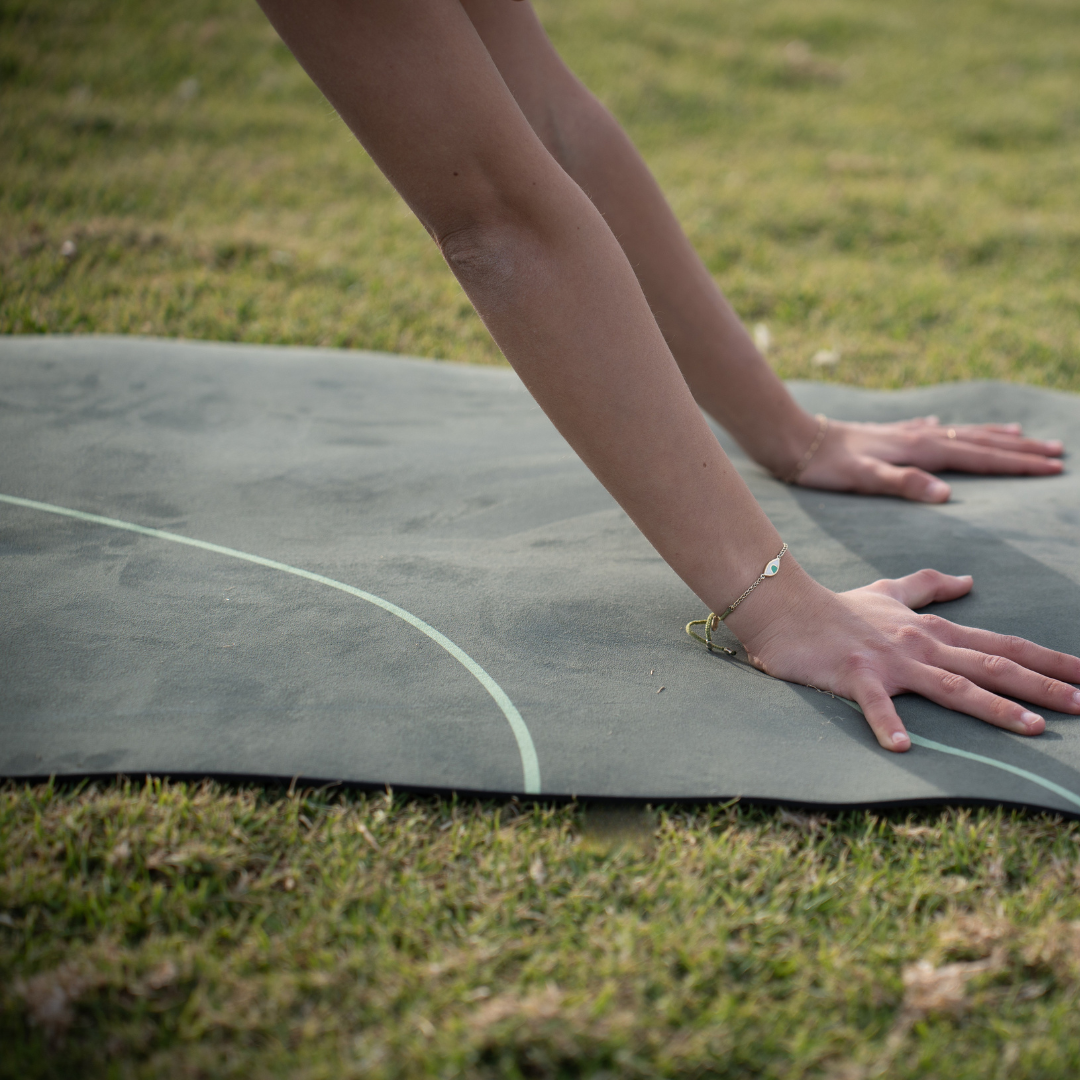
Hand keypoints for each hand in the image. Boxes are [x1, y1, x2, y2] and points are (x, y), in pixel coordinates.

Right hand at [727, 566, 1079, 751]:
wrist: (786, 605)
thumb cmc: (836, 605)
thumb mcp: (888, 592)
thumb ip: (928, 586)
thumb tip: (967, 580)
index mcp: (933, 631)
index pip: (1002, 647)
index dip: (1048, 662)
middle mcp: (922, 645)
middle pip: (992, 667)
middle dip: (1044, 686)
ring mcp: (891, 660)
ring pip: (952, 685)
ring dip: (993, 706)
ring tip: (1033, 728)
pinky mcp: (856, 674)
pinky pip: (875, 703)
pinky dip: (887, 724)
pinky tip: (902, 748)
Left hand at [796, 416, 1063, 501]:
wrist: (796, 441)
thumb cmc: (829, 466)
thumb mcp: (866, 479)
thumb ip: (904, 485)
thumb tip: (946, 494)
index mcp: (922, 449)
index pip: (981, 458)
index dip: (1018, 464)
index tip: (1053, 467)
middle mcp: (921, 436)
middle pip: (981, 442)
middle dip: (1020, 449)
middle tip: (1058, 453)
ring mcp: (906, 434)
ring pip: (961, 434)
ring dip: (993, 436)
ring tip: (1022, 435)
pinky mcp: (889, 435)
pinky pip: (932, 431)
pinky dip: (949, 430)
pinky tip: (946, 427)